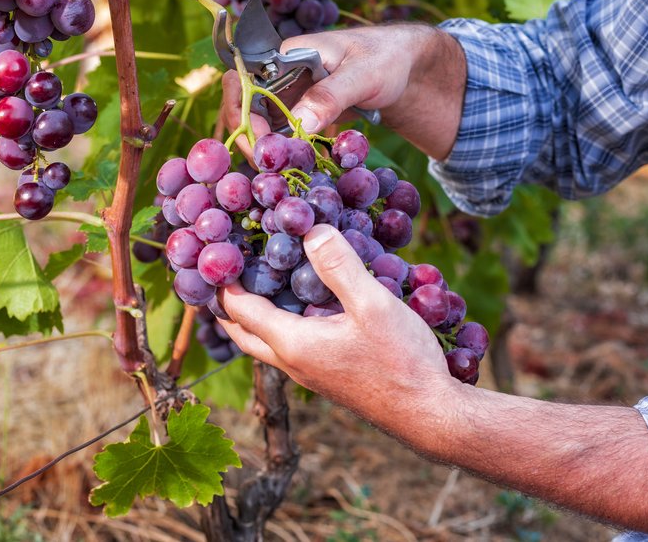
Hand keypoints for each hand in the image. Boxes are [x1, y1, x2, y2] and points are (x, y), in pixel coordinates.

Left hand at [216, 224, 454, 416]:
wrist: (430, 416)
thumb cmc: (402, 362)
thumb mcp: (373, 305)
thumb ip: (340, 267)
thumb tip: (311, 231)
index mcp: (292, 344)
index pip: (239, 310)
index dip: (223, 282)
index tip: (216, 252)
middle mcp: (293, 363)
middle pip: (243, 333)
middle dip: (227, 306)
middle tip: (224, 273)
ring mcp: (310, 375)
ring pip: (266, 344)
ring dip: (253, 318)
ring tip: (260, 284)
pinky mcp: (329, 379)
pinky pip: (290, 350)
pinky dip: (281, 326)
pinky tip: (307, 307)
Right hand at [221, 24, 465, 161]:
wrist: (406, 67)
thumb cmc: (387, 58)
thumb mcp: (363, 75)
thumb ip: (330, 96)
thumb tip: (297, 127)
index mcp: (287, 54)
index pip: (242, 81)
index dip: (242, 112)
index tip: (262, 143)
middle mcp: (279, 74)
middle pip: (243, 105)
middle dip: (249, 136)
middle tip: (267, 167)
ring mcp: (288, 95)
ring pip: (257, 123)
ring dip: (264, 148)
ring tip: (280, 172)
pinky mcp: (300, 113)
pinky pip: (279, 134)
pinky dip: (282, 151)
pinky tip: (293, 168)